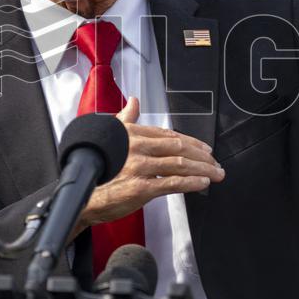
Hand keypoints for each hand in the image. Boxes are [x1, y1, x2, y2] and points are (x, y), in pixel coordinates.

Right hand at [72, 97, 224, 237]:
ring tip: (216, 174)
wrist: (83, 196)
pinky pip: (173, 183)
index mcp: (132, 134)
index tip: (205, 149)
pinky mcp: (141, 188)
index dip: (191, 141)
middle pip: (179, 147)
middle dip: (202, 156)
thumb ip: (125, 119)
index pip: (169, 134)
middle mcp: (137, 148)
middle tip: (216, 162)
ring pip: (180, 164)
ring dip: (203, 169)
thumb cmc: (97, 169)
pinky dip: (191, 183)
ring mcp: (139, 167)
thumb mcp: (111, 137)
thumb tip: (133, 102)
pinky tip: (202, 183)